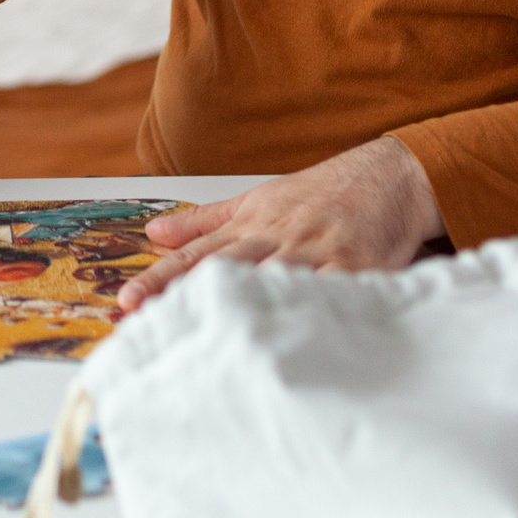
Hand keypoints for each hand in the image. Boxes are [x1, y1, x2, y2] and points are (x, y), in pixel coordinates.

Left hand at [118, 135, 443, 309]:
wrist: (391, 176)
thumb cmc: (324, 193)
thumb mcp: (259, 199)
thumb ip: (207, 221)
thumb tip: (154, 234)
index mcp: (252, 225)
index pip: (197, 256)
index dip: (161, 278)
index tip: (126, 299)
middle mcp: (277, 238)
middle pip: (221, 271)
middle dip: (182, 295)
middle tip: (144, 319)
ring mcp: (315, 253)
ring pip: (268, 282)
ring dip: (236, 311)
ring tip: (202, 341)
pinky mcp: (355, 268)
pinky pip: (325, 294)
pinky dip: (306, 313)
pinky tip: (285, 339)